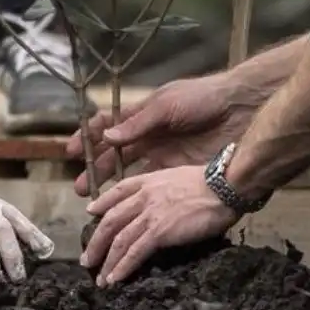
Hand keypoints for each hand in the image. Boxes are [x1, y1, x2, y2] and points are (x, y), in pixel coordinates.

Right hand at [65, 74, 255, 196]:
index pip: (108, 125)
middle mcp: (148, 137)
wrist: (239, 111)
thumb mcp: (167, 106)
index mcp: (142, 115)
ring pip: (129, 173)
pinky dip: (137, 196)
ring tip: (95, 203)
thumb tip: (106, 138)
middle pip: (114, 154)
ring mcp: (162, 155)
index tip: (70, 152)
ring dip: (112, 186)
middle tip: (79, 187)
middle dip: (95, 168)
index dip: (88, 137)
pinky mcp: (176, 172)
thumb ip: (138, 124)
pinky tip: (124, 208)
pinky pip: (151, 185)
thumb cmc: (202, 100)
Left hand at [80, 166, 238, 287]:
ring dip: (107, 261)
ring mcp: (150, 214)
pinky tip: (115, 279)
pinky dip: (122, 267)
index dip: (102, 203)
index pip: (118, 191)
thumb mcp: (178, 176)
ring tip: (100, 278)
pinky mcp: (160, 231)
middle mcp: (144, 197)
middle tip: (87, 260)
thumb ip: (162, 187)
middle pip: (111, 221)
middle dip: (96, 242)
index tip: (91, 213)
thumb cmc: (209, 183)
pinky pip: (135, 251)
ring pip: (119, 240)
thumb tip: (161, 201)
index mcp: (148, 181)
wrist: (223, 186)